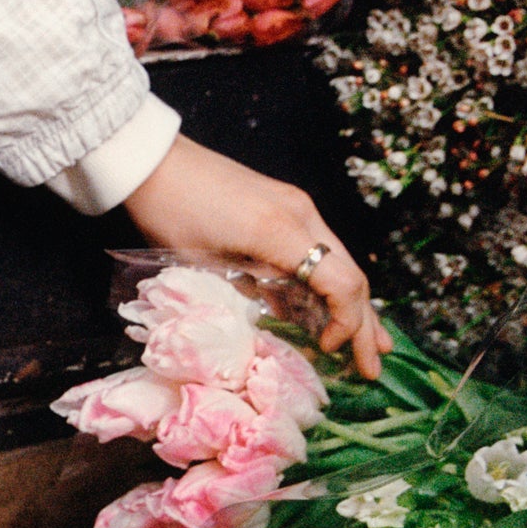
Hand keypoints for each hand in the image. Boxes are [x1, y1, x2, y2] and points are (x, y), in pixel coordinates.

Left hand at [122, 135, 391, 379]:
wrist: (153, 161)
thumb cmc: (169, 212)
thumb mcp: (202, 265)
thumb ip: (245, 292)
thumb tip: (276, 318)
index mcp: (281, 232)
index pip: (340, 283)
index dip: (344, 324)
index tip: (327, 351)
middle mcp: (301, 215)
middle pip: (350, 275)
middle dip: (364, 324)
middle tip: (373, 367)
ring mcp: (296, 206)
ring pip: (340, 262)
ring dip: (355, 305)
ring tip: (373, 343)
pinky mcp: (286, 204)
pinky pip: (320, 249)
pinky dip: (331, 283)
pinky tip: (334, 308)